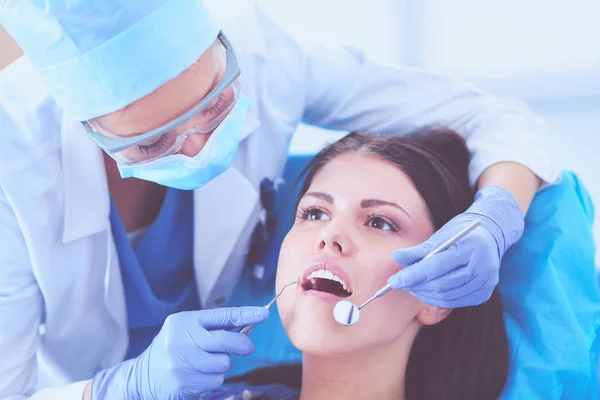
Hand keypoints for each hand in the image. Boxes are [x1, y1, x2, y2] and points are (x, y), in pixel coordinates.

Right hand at [91, 307, 267, 399]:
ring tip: (206, 363)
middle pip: (226, 340)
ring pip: (223, 363)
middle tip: (248, 347)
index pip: (221, 316)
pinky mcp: (181, 381)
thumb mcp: (187, 331)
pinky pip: (215, 379)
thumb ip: (212, 328)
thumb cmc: (173, 350)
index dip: (246, 314)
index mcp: (184, 321)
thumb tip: (247, 325)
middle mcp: (180, 338)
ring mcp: (180, 361)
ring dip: (221, 365)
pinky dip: (212, 379)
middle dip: (242, 344)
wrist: (142, 376)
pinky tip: (197, 376)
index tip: (264, 314)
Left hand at [388, 185, 523, 307]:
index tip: (393, 280)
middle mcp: (482, 267)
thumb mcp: (441, 235)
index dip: (412, 275)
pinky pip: (455, 302)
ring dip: (424, 294)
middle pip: (441, 284)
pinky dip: (437, 298)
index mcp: (471, 248)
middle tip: (399, 283)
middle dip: (415, 286)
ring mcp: (485, 283)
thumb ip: (418, 249)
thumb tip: (395, 257)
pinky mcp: (483, 294)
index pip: (435, 266)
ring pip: (446, 297)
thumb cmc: (461, 233)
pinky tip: (428, 290)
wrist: (491, 235)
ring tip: (412, 286)